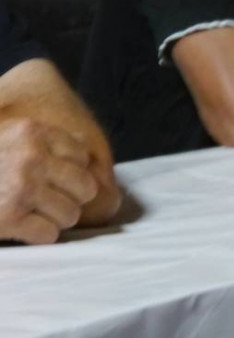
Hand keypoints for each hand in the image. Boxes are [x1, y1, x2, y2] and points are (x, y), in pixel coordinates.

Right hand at [0, 117, 98, 244]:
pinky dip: (38, 235)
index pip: (84, 156)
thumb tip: (89, 151)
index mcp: (32, 132)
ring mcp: (22, 188)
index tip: (54, 179)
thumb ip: (44, 140)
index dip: (72, 172)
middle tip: (47, 201)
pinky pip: (50, 234)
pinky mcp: (10, 218)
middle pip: (86, 187)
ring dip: (54, 219)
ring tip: (32, 213)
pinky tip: (20, 227)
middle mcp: (32, 157)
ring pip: (72, 213)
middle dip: (70, 198)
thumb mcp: (9, 136)